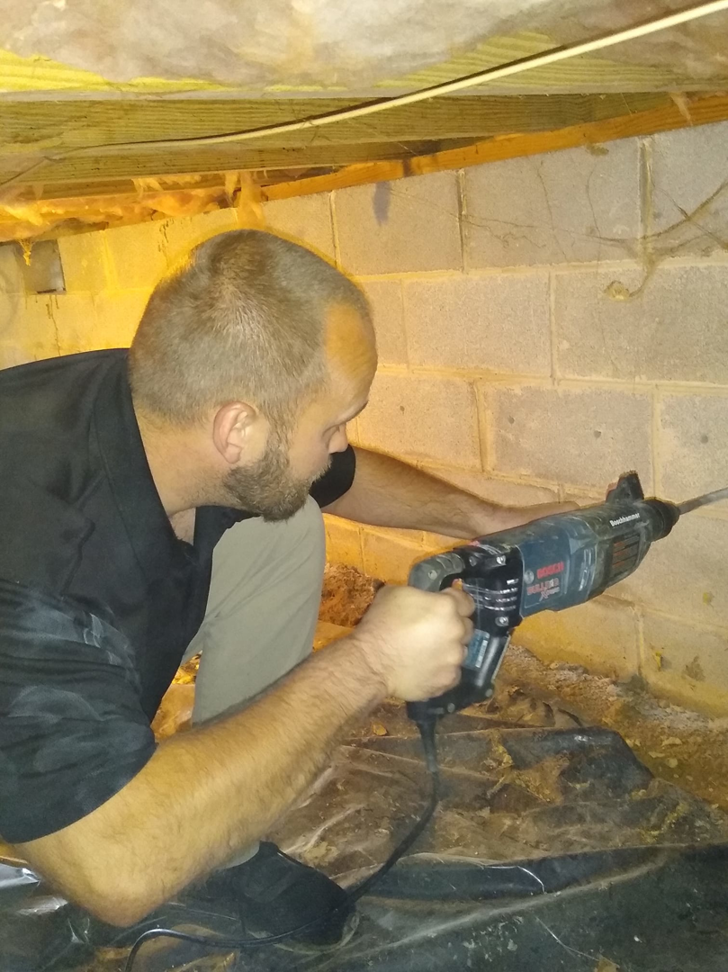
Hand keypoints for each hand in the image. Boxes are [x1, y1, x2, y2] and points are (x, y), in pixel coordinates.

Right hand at [348, 585, 473, 700]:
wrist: (371, 662)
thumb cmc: (381, 623)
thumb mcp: (395, 594)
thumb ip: (420, 594)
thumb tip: (425, 598)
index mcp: (446, 607)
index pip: (467, 602)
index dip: (456, 603)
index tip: (444, 606)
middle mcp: (457, 631)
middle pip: (467, 627)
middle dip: (454, 627)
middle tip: (434, 631)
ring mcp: (454, 658)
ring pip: (460, 651)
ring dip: (448, 650)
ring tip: (428, 653)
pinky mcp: (448, 680)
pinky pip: (452, 673)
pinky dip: (443, 670)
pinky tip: (427, 668)